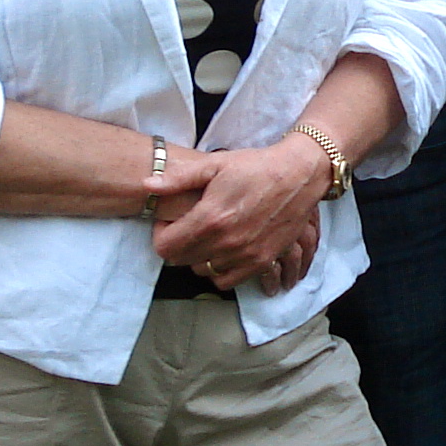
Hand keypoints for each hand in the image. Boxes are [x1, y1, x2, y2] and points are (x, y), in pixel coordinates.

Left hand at [151, 132, 334, 290]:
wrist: (299, 175)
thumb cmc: (255, 167)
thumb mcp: (214, 164)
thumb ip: (178, 178)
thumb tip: (147, 185)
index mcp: (209, 218)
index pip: (164, 247)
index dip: (161, 233)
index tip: (171, 220)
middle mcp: (225, 243)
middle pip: (181, 261)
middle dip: (178, 244)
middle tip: (189, 225)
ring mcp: (245, 256)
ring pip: (203, 272)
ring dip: (198, 258)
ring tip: (207, 236)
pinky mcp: (261, 262)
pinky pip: (227, 281)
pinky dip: (220, 270)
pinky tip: (223, 251)